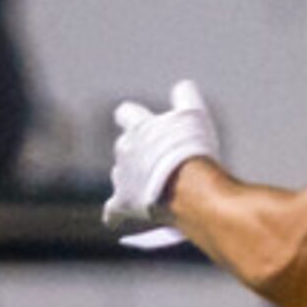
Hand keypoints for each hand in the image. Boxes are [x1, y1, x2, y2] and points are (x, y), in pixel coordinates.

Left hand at [104, 80, 220, 227]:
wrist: (188, 190)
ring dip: (132, 180)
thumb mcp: (194, 116)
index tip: (140, 122)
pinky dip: (115, 215)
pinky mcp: (123, 204)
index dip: (133, 117)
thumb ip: (186, 97)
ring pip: (120, 176)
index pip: (126, 113)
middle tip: (157, 160)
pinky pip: (112, 211)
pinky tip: (116, 220)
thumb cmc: (192, 151)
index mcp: (139, 127)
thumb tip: (183, 86)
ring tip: (151, 188)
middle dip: (136, 153)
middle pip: (123, 146)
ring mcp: (122, 178)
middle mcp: (124, 150)